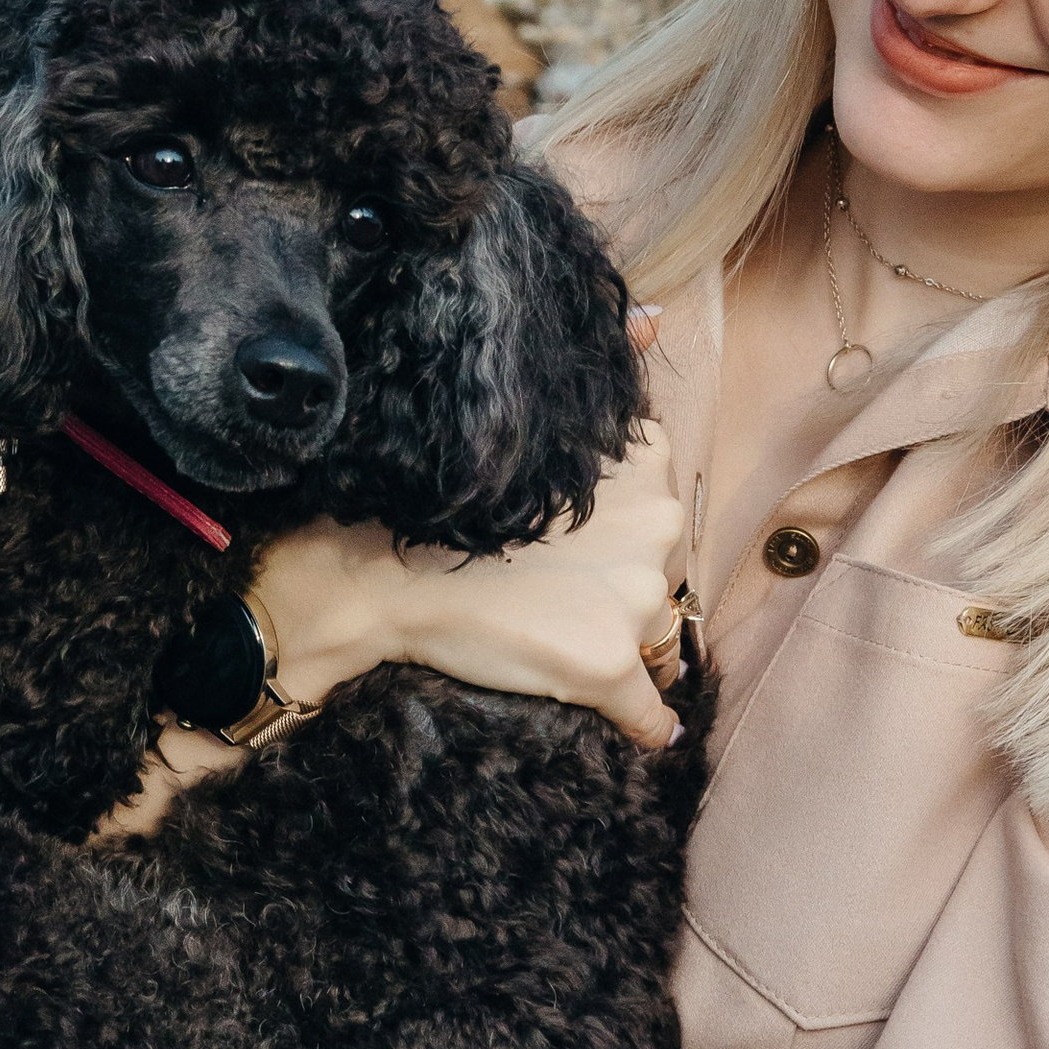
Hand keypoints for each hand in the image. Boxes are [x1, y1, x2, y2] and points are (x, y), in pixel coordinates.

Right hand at [258, 417, 686, 749]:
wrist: (386, 579)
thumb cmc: (447, 504)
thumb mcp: (530, 431)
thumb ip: (603, 377)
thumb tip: (656, 317)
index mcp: (645, 473)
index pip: (662, 505)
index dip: (619, 526)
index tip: (574, 537)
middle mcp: (657, 532)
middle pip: (663, 572)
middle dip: (622, 582)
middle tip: (552, 585)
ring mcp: (634, 604)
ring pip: (654, 634)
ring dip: (620, 640)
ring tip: (554, 632)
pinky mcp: (607, 668)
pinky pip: (651, 713)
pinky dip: (644, 723)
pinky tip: (638, 730)